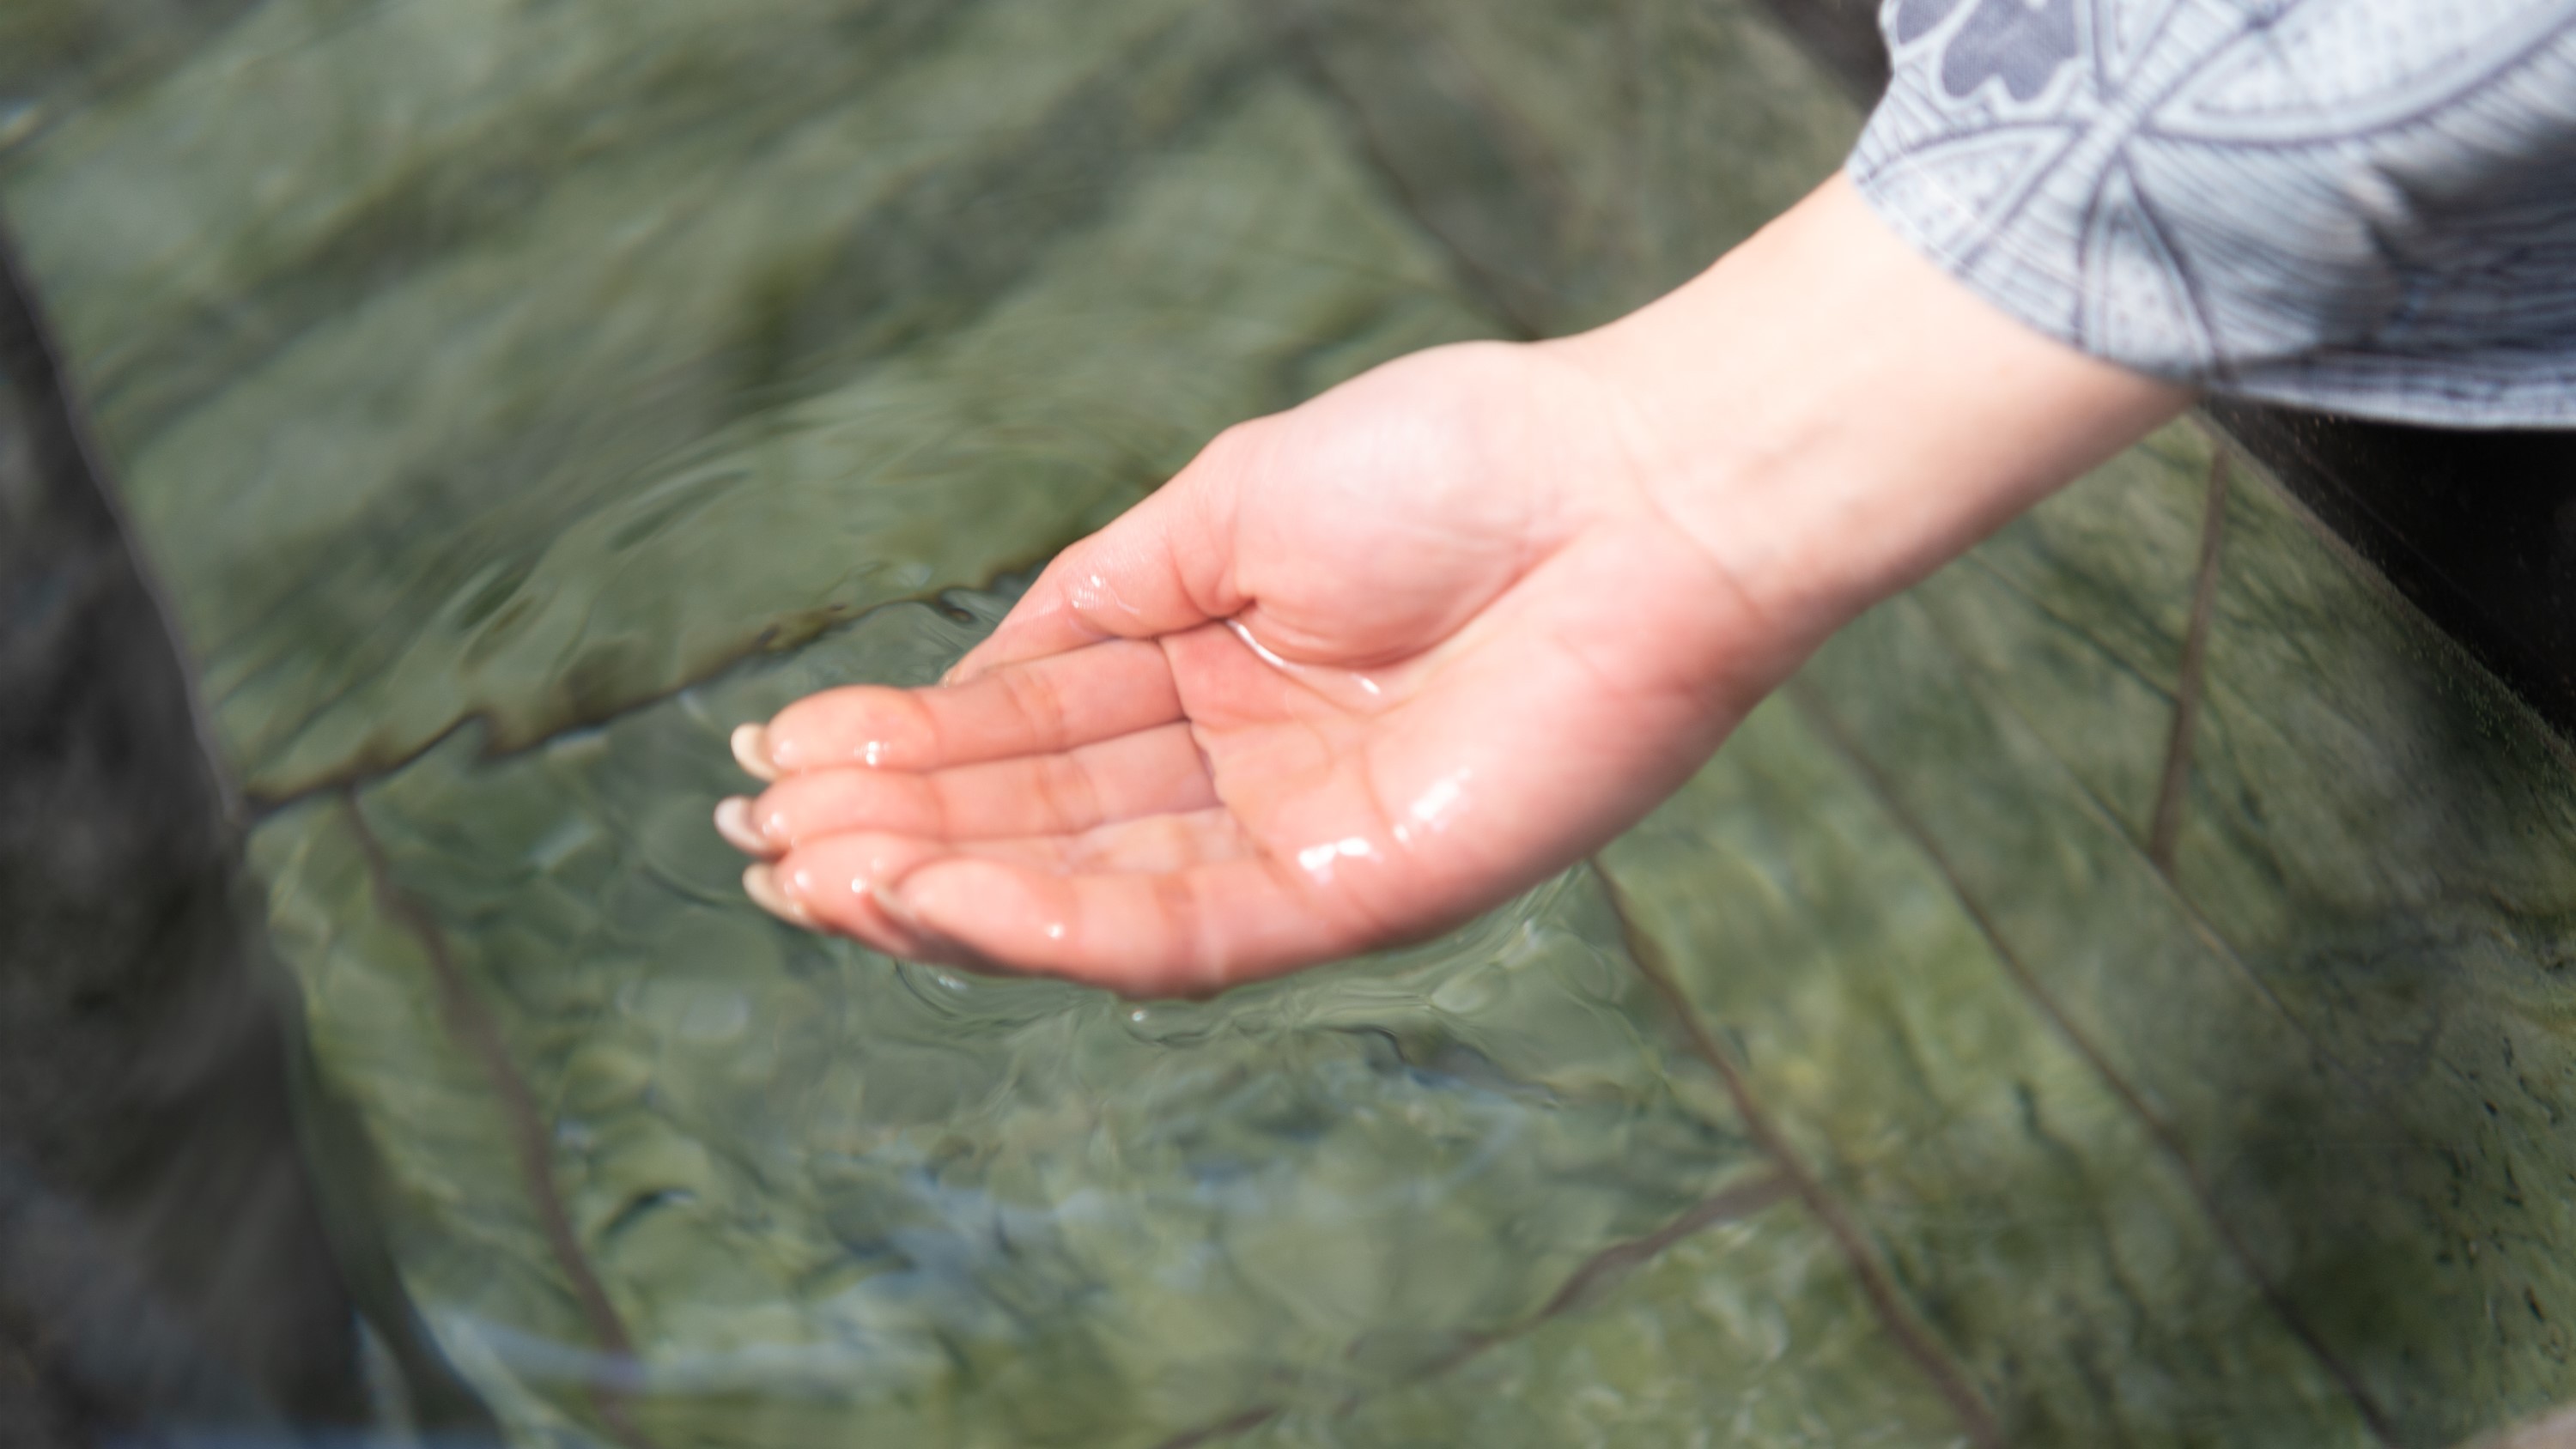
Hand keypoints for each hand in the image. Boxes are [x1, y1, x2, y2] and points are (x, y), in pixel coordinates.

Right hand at [716, 177, 2188, 994]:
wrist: (1632, 486)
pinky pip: (1188, 928)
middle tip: (763, 840)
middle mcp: (1249, 773)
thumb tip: (965, 682)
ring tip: (816, 877)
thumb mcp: (1222, 512)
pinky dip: (1059, 922)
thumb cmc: (1452, 462)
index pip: (1034, 732)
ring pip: (1094, 894)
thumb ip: (1096, 605)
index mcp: (1218, 674)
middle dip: (901, 833)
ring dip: (950, 891)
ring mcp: (1305, 841)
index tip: (783, 754)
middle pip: (1045, 825)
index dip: (908, 749)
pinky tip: (942, 895)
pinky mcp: (1366, 893)